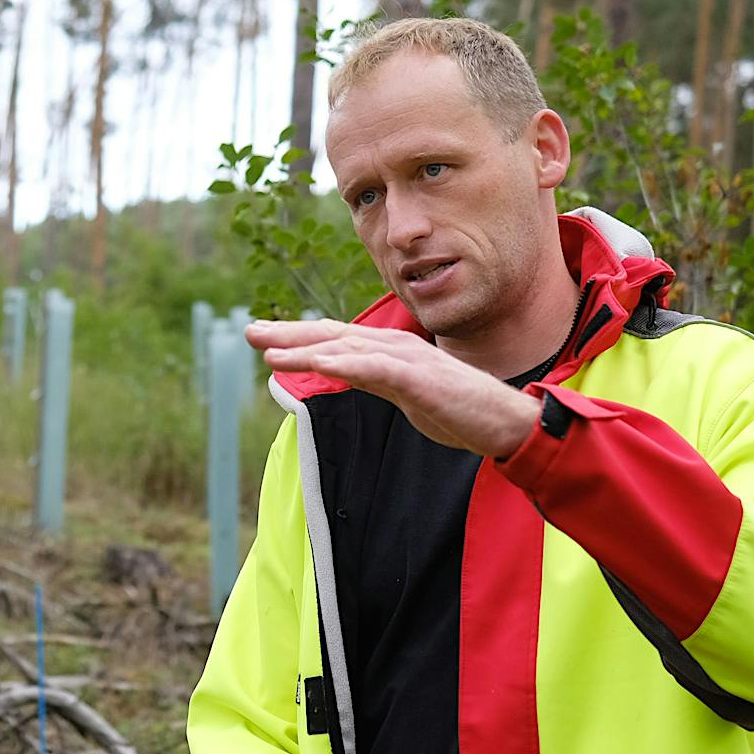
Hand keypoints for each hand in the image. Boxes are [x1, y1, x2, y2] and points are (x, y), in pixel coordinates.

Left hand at [247, 318, 538, 457]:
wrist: (504, 422)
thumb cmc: (456, 408)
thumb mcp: (402, 392)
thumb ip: (371, 379)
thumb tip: (338, 373)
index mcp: (388, 352)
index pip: (334, 339)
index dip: (297, 336)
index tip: (262, 336)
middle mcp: (394, 348)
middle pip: (333, 336)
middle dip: (289, 333)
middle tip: (250, 331)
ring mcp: (407, 360)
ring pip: (347, 348)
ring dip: (307, 348)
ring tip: (269, 349)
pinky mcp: (420, 378)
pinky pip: (377, 369)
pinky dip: (346, 364)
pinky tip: (319, 364)